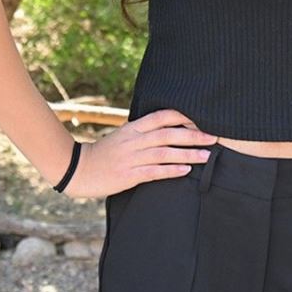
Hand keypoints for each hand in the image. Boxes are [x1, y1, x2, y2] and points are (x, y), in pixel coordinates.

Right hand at [62, 109, 216, 199]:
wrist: (78, 169)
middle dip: (193, 136)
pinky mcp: (129, 175)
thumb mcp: (123, 136)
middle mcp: (134, 140)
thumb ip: (143, 132)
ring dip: (188, 154)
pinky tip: (186, 170)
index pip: (162, 116)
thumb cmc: (105, 153)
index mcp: (133, 127)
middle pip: (168, 134)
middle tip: (213, 138)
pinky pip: (155, 172)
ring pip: (165, 153)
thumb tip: (170, 129)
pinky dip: (171, 170)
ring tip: (207, 156)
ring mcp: (131, 157)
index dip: (183, 117)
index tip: (203, 120)